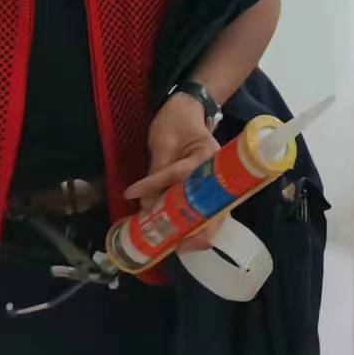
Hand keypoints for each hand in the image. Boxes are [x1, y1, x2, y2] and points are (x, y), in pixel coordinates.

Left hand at [125, 92, 222, 251]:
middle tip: (178, 245)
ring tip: (178, 245)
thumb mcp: (162, 142)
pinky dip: (196, 225)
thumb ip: (155, 174)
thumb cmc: (177, 121)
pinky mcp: (209, 188)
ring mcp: (217, 182)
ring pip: (214, 215)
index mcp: (207, 156)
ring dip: (197, 232)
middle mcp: (218, 173)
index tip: (135, 200)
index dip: (156, 188)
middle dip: (198, 231)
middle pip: (214, 208)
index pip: (180, 175)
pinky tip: (181, 235)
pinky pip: (207, 211)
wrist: (189, 109)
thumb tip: (145, 207)